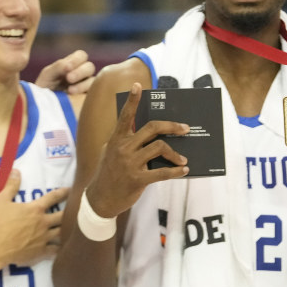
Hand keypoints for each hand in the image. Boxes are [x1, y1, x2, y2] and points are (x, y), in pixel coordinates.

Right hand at [0, 169, 68, 266]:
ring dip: (68, 230)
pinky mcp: (41, 252)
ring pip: (62, 232)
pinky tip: (65, 248)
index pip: (53, 197)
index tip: (71, 190)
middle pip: (63, 216)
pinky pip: (56, 250)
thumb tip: (16, 171)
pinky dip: (61, 248)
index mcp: (35, 209)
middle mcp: (43, 222)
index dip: (63, 192)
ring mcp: (44, 238)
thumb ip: (10, 186)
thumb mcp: (0, 201)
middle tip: (77, 211)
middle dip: (70, 212)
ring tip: (75, 229)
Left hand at [35, 49, 96, 93]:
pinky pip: (94, 94)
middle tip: (69, 79)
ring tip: (70, 91)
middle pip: (90, 67)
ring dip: (83, 84)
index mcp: (72, 65)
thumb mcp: (47, 75)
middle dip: (80, 72)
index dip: (76, 60)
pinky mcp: (89, 99)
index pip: (81, 56)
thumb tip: (69, 66)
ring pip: (93, 81)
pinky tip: (76, 98)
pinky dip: (86, 94)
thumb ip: (58, 67)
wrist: (43, 107)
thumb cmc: (44, 89)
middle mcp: (82, 74)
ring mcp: (86, 86)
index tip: (67, 68)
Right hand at [85, 84, 190, 217]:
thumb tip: (148, 133)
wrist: (100, 200)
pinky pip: (162, 172)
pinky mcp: (137, 179)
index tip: (138, 86)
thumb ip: (125, 141)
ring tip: (183, 159)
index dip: (132, 101)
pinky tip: (183, 171)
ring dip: (175, 153)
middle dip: (171, 126)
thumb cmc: (109, 173)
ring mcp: (130, 163)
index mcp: (117, 139)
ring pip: (159, 148)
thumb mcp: (111, 153)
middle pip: (152, 129)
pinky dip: (175, 171)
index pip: (125, 116)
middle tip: (185, 129)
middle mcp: (123, 148)